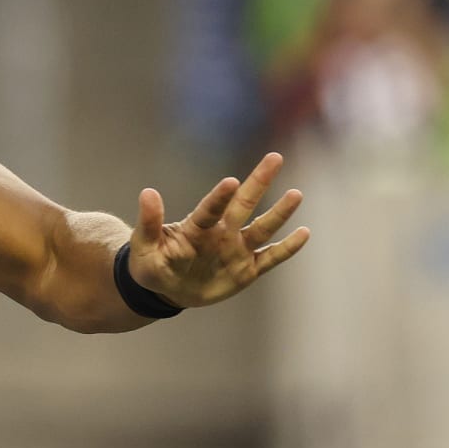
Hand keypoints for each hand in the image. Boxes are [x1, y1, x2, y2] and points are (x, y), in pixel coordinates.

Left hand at [129, 152, 309, 308]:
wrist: (166, 289)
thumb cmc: (152, 264)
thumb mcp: (144, 246)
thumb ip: (148, 222)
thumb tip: (147, 192)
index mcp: (196, 228)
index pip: (210, 209)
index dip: (220, 197)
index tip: (231, 182)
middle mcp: (220, 233)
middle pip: (243, 205)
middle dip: (258, 182)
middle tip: (274, 157)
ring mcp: (236, 250)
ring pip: (261, 229)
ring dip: (278, 213)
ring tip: (296, 194)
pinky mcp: (246, 270)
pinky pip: (270, 258)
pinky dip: (287, 248)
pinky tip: (304, 233)